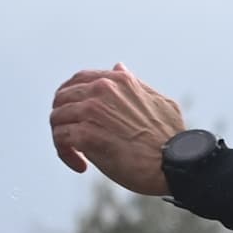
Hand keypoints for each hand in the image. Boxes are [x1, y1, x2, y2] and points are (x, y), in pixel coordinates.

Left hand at [49, 63, 186, 193]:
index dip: (71, 98)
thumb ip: (135, 84)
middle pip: (62, 98)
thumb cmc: (171, 139)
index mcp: (118, 80)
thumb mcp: (159, 101)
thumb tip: (119, 67)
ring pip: (57, 119)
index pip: (78, 80)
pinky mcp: (87, 135)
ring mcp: (92, 111)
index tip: (76, 117)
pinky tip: (81, 165)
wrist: (175, 163)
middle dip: (63, 119)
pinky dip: (65, 153)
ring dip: (62, 138)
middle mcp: (102, 90)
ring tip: (77, 154)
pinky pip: (61, 139)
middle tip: (72, 138)